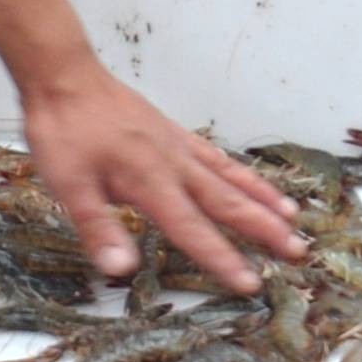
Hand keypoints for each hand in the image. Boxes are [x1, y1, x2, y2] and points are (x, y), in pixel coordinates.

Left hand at [20, 66, 307, 292]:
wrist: (65, 77)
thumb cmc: (64, 131)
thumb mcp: (69, 186)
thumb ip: (98, 228)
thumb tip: (120, 269)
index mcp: (150, 184)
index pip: (193, 230)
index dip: (223, 259)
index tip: (251, 283)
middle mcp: (174, 166)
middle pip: (228, 204)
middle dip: (264, 230)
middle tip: (298, 251)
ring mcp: (177, 147)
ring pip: (230, 177)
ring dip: (262, 199)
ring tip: (292, 217)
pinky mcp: (173, 133)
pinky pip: (215, 157)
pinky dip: (238, 172)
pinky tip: (249, 180)